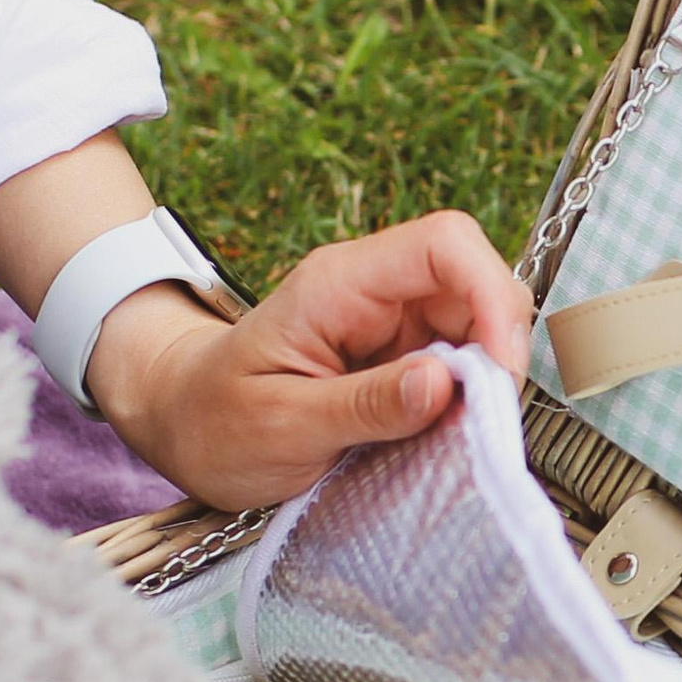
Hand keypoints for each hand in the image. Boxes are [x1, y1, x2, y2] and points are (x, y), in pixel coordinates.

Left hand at [87, 210, 535, 509]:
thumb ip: (365, 405)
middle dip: (498, 348)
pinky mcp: (404, 357)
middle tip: (482, 420)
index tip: (497, 373)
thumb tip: (445, 385)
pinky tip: (449, 435)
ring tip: (460, 436)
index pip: (444, 245)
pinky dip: (471, 400)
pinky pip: (462, 364)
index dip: (490, 296)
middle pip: (476, 283)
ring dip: (488, 380)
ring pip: (479, 326)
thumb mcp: (281, 425)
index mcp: (340, 284)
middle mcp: (375, 291)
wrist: (183, 426)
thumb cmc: (217, 422)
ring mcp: (394, 323)